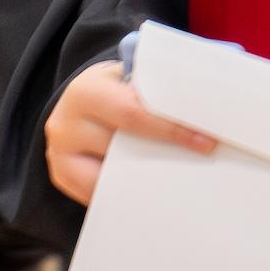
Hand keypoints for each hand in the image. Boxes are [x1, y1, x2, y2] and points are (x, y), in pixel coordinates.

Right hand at [42, 58, 214, 204]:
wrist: (80, 98)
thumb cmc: (116, 87)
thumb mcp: (129, 75)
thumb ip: (158, 83)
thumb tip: (209, 99)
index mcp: (86, 91)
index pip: (134, 113)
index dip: (171, 128)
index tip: (206, 141)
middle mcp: (66, 123)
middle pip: (123, 148)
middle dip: (165, 155)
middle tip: (203, 164)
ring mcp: (59, 154)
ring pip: (110, 177)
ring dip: (147, 181)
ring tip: (182, 184)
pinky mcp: (62, 177)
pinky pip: (97, 194)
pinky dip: (127, 194)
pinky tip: (155, 195)